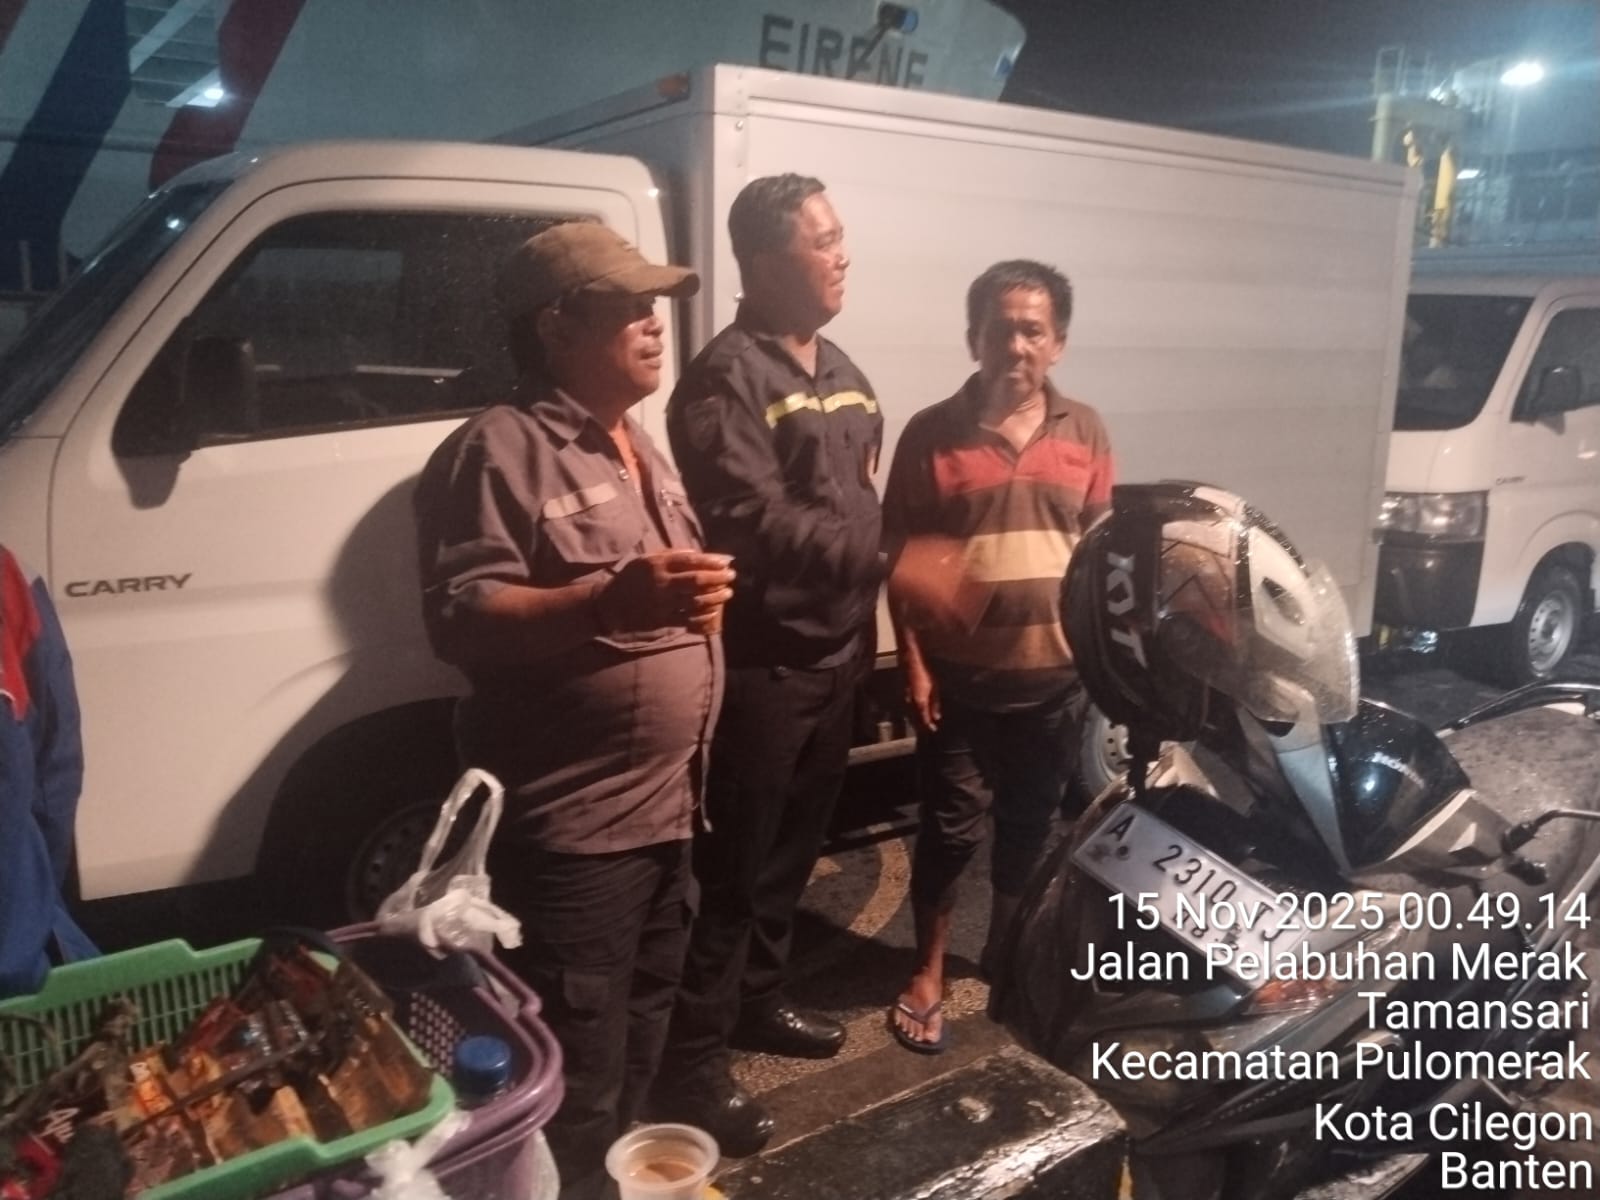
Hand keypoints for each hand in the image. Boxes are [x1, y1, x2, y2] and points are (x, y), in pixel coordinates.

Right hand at [595, 550, 734, 634]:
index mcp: (656, 564)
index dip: (711, 562)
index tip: (725, 563)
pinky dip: (704, 616)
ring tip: (727, 593)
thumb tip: (698, 554)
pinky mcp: (662, 620)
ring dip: (715, 597)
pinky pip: (688, 619)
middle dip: (718, 579)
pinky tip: (714, 612)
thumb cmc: (632, 579)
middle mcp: (660, 583)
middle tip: (731, 577)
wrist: (610, 605)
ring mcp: (662, 603)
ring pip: (696, 601)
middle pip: (696, 581)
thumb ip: (670, 555)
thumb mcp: (646, 560)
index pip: (690, 560)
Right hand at [905, 658, 940, 731]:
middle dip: (920, 724)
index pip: (923, 718)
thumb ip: (935, 703)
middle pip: (915, 717)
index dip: (928, 725)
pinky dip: (913, 709)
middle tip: (928, 727)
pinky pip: (908, 704)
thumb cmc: (925, 671)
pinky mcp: (903, 690)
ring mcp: (905, 695)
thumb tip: (937, 717)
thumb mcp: (935, 687)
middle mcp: (911, 701)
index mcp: (920, 701)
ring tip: (922, 720)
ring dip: (916, 717)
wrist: (910, 659)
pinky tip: (916, 708)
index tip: (933, 729)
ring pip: (910, 711)